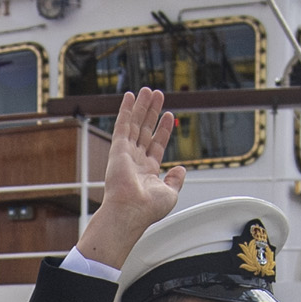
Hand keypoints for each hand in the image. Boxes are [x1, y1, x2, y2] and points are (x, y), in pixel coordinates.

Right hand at [69, 88, 182, 266]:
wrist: (131, 211)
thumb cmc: (148, 208)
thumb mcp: (170, 194)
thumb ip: (176, 180)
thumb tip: (182, 169)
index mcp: (147, 171)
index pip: (157, 144)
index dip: (163, 129)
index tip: (169, 115)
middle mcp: (135, 160)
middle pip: (145, 130)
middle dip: (152, 112)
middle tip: (157, 95)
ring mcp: (126, 153)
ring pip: (135, 123)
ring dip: (142, 106)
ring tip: (148, 90)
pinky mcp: (118, 148)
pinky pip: (123, 124)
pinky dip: (126, 109)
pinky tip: (130, 96)